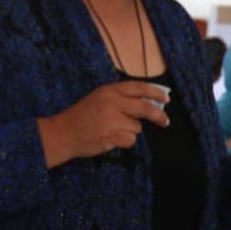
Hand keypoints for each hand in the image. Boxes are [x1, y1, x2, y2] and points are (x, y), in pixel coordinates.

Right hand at [37, 81, 168, 167]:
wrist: (63, 133)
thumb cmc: (83, 116)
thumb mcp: (100, 98)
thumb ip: (122, 98)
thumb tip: (151, 103)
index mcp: (109, 90)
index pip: (139, 88)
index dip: (155, 92)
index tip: (166, 98)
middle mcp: (112, 103)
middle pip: (145, 108)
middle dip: (158, 116)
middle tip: (165, 122)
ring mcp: (112, 120)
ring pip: (137, 127)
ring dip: (130, 131)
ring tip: (112, 129)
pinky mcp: (112, 136)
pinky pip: (131, 140)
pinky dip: (124, 141)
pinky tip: (110, 138)